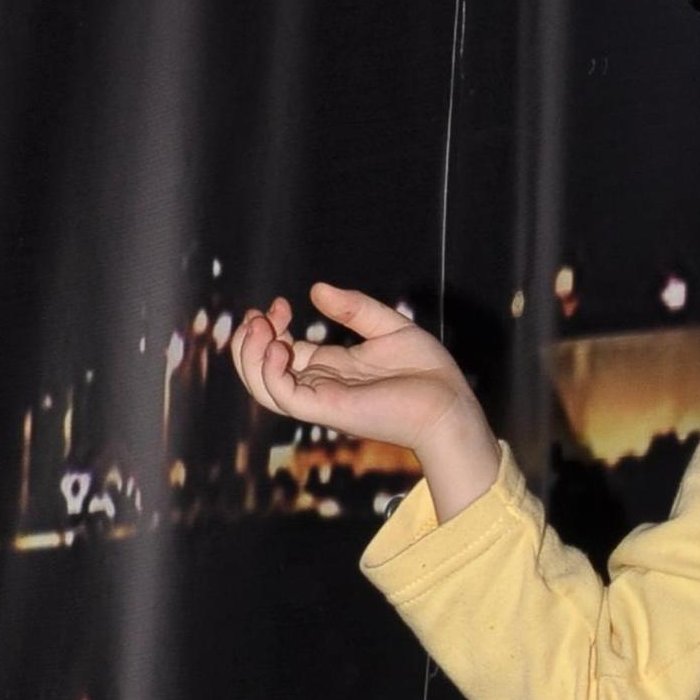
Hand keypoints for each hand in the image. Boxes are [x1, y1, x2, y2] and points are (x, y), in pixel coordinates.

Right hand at [230, 280, 486, 462]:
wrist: (449, 404)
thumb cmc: (427, 373)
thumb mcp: (388, 327)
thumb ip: (354, 308)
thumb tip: (316, 290)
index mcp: (330, 368)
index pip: (280, 351)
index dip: (269, 326)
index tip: (280, 304)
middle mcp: (320, 385)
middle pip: (261, 370)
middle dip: (250, 339)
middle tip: (263, 314)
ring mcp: (321, 399)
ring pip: (262, 387)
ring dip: (250, 355)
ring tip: (262, 326)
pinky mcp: (328, 409)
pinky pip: (283, 397)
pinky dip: (270, 371)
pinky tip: (282, 346)